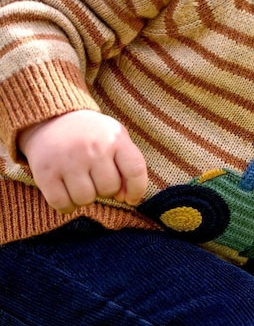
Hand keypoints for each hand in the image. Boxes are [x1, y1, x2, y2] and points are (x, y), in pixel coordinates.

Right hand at [19, 110, 147, 212]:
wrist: (50, 120)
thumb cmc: (90, 136)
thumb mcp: (114, 139)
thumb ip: (127, 166)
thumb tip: (126, 198)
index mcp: (115, 137)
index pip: (135, 171)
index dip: (136, 190)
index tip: (130, 198)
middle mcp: (93, 148)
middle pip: (109, 189)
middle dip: (104, 190)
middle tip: (93, 178)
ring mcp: (68, 160)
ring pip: (85, 199)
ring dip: (84, 198)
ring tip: (79, 182)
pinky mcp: (46, 172)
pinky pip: (62, 204)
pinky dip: (66, 205)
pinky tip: (66, 192)